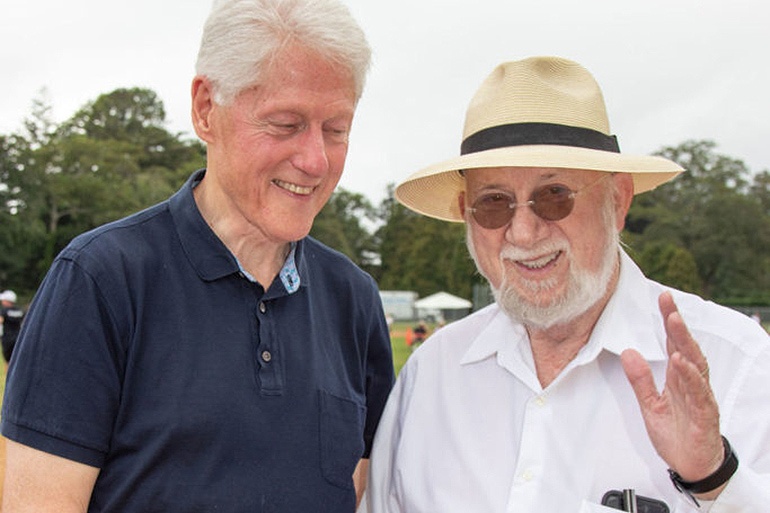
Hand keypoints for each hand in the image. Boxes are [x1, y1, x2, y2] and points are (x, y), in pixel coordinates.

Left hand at [621, 292, 724, 495]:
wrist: (692, 466)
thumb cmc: (675, 433)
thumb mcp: (650, 405)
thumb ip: (640, 380)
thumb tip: (629, 352)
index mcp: (679, 378)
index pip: (675, 343)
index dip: (669, 321)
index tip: (663, 298)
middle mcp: (692, 383)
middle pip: (686, 347)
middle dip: (677, 323)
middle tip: (668, 301)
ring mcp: (700, 397)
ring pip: (695, 365)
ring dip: (684, 343)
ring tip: (674, 322)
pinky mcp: (704, 414)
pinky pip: (699, 392)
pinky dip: (691, 376)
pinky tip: (681, 362)